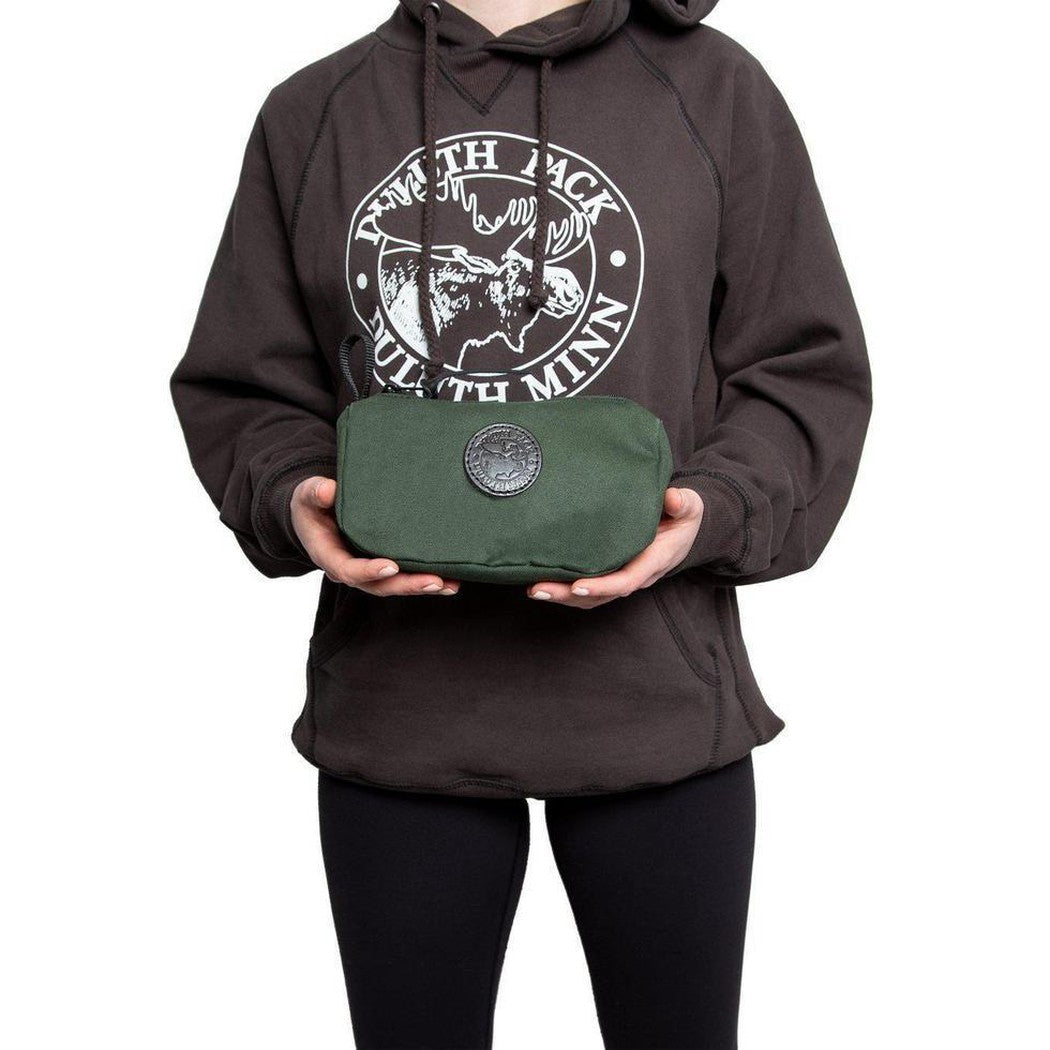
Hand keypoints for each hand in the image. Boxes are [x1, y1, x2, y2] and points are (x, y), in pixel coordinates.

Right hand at [291, 477, 459, 596]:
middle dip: (407, 585)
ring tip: (449, 585)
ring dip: (422, 587)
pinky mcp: (383, 567)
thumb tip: (327, 490)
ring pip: (395, 586)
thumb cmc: (312, 505)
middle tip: (434, 581)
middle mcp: (350, 570)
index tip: (390, 566)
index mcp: (328, 556)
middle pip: (378, 586)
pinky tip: (450, 582)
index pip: (348, 570)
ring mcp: (368, 572)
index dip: (368, 571)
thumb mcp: (307, 495)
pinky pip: (404, 579)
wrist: (317, 513)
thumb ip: (315, 492)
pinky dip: (425, 581)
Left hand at [527, 487, 703, 608]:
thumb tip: (672, 497)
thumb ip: (682, 503)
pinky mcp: (609, 573)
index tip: (578, 586)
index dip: (602, 586)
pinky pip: (587, 589)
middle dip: (568, 596)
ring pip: (590, 597)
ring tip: (534, 590)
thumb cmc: (681, 516)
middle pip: (600, 595)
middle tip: (539, 590)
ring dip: (561, 597)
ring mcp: (621, 577)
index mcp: (653, 561)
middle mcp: (635, 575)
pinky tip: (541, 583)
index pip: (627, 580)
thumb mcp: (690, 507)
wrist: (681, 528)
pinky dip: (564, 590)